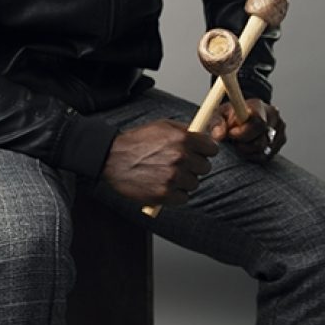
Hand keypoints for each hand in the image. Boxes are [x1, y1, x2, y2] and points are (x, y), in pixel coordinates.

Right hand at [101, 120, 218, 206]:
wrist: (112, 158)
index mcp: (182, 138)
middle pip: (205, 167)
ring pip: (194, 183)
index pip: (212, 149)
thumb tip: (204, 137)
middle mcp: (180, 157)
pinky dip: (175, 195)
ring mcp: (173, 177)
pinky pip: (183, 198)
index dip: (205, 151)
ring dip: (184, 181)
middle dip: (194, 167)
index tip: (200, 154)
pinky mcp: (164, 194)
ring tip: (167, 175)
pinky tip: (164, 186)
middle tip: (180, 165)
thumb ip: (185, 131)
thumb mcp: (162, 126)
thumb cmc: (136, 142)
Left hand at [209, 97, 285, 162]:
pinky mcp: (280, 141)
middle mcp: (272, 116)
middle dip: (244, 144)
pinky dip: (254, 155)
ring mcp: (279, 129)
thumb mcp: (219, 114)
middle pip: (261, 140)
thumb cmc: (231, 115)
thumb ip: (217, 123)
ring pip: (264, 150)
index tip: (231, 134)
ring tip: (239, 141)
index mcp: (258, 106)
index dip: (243, 133)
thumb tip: (219, 135)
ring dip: (248, 150)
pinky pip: (266, 156)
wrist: (243, 115)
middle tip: (233, 139)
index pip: (258, 122)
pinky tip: (247, 146)